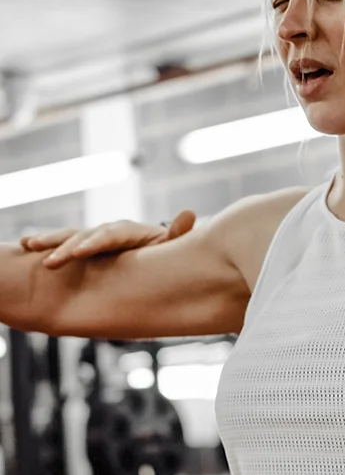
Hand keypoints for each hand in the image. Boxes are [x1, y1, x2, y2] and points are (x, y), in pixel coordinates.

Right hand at [20, 210, 196, 268]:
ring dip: (51, 241)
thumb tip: (191, 213)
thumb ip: (176, 235)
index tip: (80, 251)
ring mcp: (95, 239)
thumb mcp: (171, 247)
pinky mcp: (84, 248)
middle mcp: (110, 232)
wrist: (157, 260)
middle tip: (50, 261)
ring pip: (71, 237)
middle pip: (86, 236)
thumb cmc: (165, 256)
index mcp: (130, 232)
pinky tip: (24, 244)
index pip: (110, 235)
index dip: (95, 242)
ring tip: (30, 244)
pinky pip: (63, 243)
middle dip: (68, 247)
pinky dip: (46, 243)